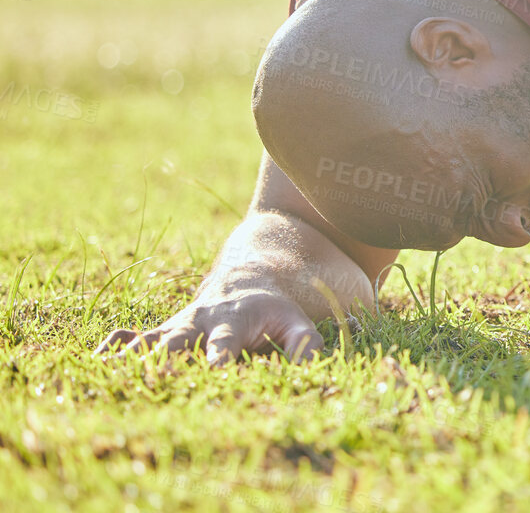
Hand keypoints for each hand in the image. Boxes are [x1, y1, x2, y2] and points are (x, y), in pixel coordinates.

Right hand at [95, 282, 325, 365]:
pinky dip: (112, 346)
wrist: (246, 279)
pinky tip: (94, 362)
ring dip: (128, 357)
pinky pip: (129, 335)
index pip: (224, 344)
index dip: (218, 357)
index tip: (213, 372)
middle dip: (162, 358)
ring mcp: (175, 326)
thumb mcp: (294, 319)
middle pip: (175, 341)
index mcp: (232, 322)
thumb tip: (310, 364)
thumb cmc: (272, 310)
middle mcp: (198, 323)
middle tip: (146, 377)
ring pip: (147, 340)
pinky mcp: (159, 329)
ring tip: (105, 376)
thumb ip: (303, 341)